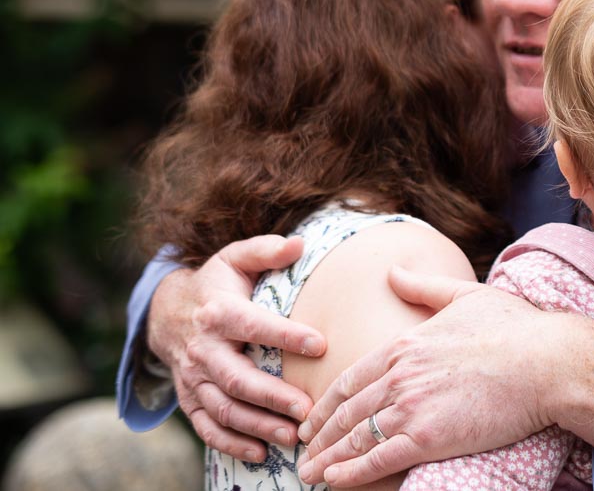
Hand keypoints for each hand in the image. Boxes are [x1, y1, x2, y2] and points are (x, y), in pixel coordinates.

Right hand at [147, 235, 326, 460]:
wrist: (166, 311)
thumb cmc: (217, 283)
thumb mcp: (235, 257)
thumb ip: (266, 250)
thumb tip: (300, 244)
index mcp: (218, 312)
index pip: (253, 325)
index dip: (285, 335)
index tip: (321, 345)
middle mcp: (203, 350)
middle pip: (237, 379)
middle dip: (272, 398)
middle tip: (308, 410)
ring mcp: (193, 379)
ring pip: (224, 409)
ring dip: (258, 427)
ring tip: (293, 437)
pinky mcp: (189, 399)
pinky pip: (207, 428)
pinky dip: (231, 444)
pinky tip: (262, 455)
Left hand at [297, 266, 556, 486]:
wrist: (547, 360)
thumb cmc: (516, 327)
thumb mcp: (466, 296)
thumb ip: (424, 288)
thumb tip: (394, 271)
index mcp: (406, 345)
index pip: (351, 378)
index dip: (326, 402)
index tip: (312, 418)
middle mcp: (400, 376)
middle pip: (346, 411)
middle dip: (318, 435)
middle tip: (300, 452)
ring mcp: (411, 407)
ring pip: (354, 438)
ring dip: (327, 459)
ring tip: (308, 474)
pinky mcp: (428, 437)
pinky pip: (377, 460)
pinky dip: (350, 473)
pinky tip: (333, 481)